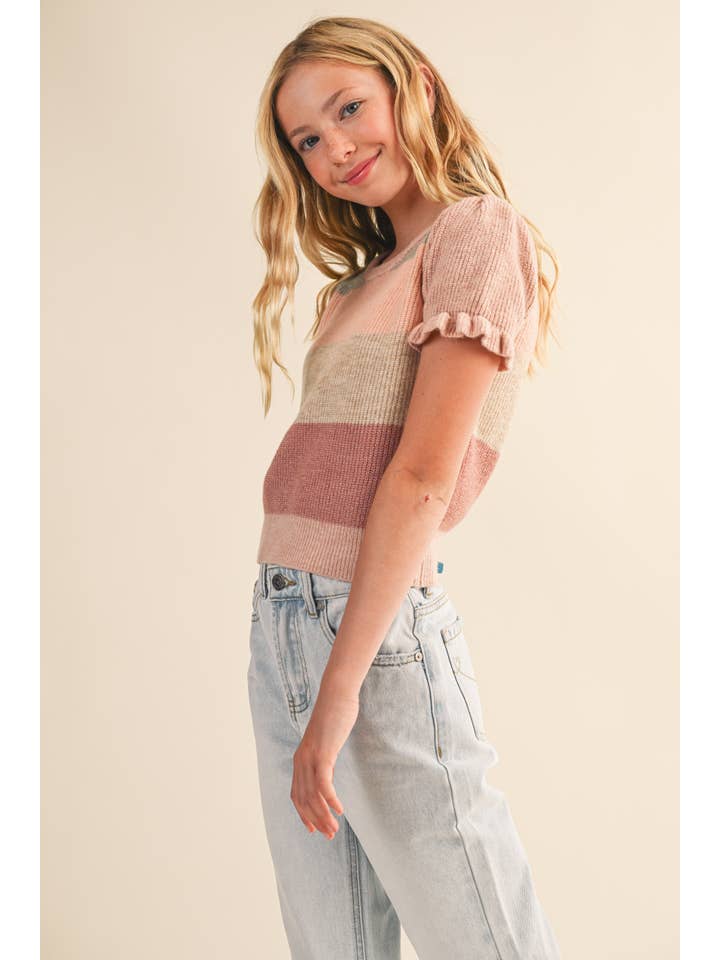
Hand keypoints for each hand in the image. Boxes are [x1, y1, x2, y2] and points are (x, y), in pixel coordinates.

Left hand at [291, 681, 358, 839]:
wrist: (337, 694)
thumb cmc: (335, 715)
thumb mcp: (327, 741)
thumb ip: (325, 757)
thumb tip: (327, 772)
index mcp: (300, 759)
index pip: (296, 794)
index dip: (303, 814)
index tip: (313, 829)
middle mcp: (301, 760)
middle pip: (303, 800)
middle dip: (315, 820)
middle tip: (329, 835)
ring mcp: (310, 757)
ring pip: (312, 796)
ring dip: (323, 816)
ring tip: (334, 829)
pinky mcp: (323, 754)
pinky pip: (323, 784)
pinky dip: (330, 801)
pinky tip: (339, 810)